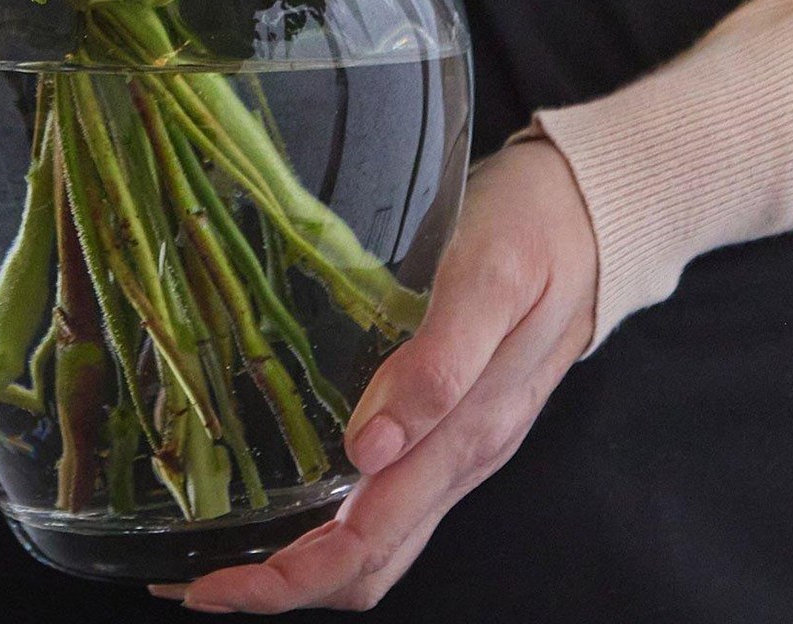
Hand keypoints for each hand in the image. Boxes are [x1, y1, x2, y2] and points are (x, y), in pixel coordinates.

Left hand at [159, 140, 598, 613]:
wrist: (596, 208)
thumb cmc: (538, 230)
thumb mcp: (491, 276)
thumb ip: (440, 362)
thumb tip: (368, 450)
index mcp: (466, 434)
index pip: (369, 543)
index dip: (289, 578)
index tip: (213, 584)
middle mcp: (463, 455)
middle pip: (369, 562)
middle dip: (281, 584)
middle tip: (195, 582)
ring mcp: (463, 442)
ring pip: (382, 539)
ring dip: (304, 560)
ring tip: (225, 550)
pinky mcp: (458, 418)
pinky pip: (395, 497)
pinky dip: (335, 518)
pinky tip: (293, 491)